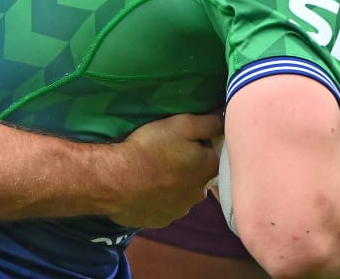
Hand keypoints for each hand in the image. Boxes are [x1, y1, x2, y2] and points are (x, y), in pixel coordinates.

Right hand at [106, 111, 222, 228]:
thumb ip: (208, 123)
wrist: (115, 180)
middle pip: (198, 175)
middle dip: (188, 166)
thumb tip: (224, 119)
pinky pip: (164, 206)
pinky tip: (145, 188)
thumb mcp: (182, 124)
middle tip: (165, 154)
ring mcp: (179, 210)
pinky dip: (158, 198)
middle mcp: (200, 193)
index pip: (213, 153)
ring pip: (182, 193)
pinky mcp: (160, 220)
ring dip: (173, 184)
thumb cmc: (150, 148)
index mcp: (209, 168)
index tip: (182, 140)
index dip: (199, 144)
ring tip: (153, 172)